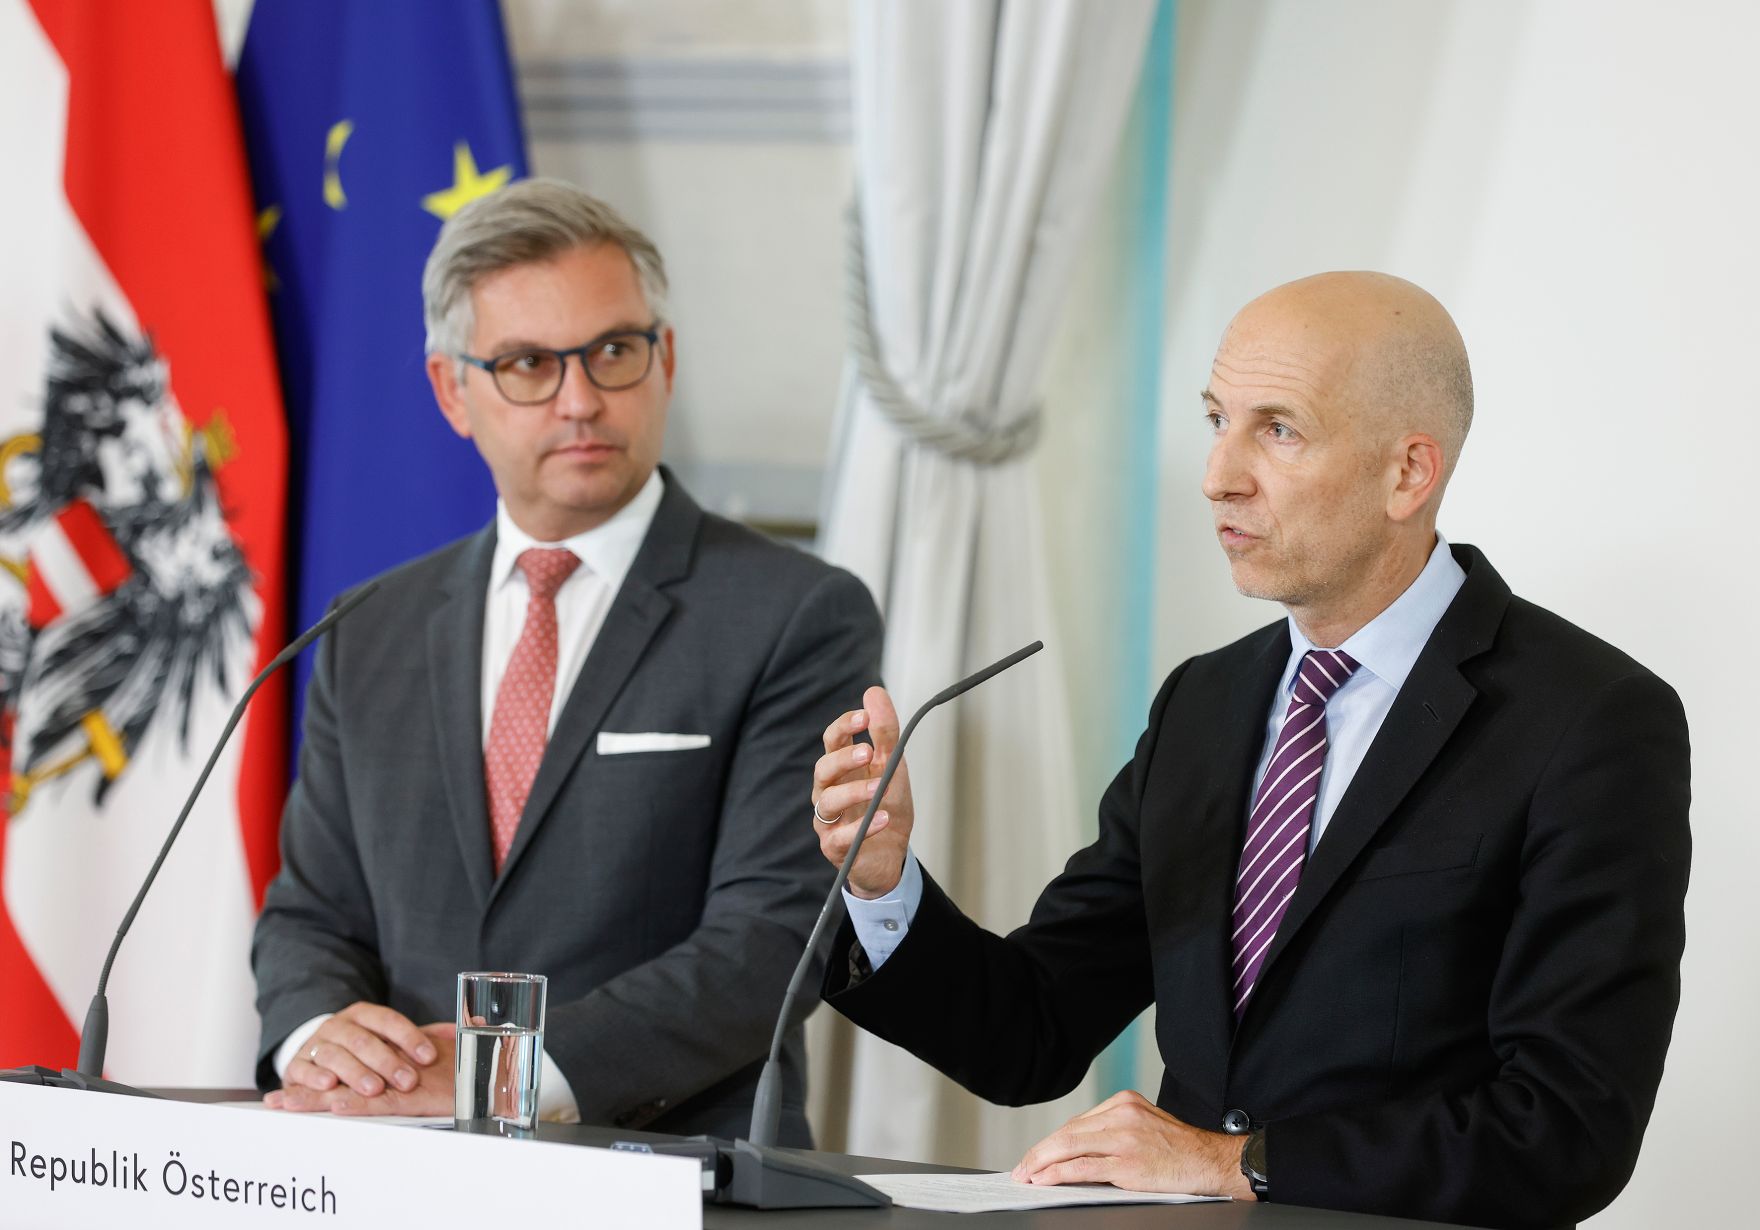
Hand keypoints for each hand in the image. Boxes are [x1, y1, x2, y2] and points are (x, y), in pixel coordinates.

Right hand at [265, 1001, 445, 1107]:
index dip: (410, 1038)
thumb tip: (475, 1025)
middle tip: (407, 1081)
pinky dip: (314, 1078)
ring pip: (335, 1055)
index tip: (430, 1057)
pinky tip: (329, 1085)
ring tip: (374, 1088)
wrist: (316, 1052)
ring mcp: (315, 1045)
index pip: (388, 1021)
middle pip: (363, 1040)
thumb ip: (427, 1035)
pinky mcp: (295, 1066)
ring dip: (355, 1072)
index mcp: (363, 1014)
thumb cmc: (361, 1049)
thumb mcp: (390, 1038)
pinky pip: (303, 1070)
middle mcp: (338, 1026)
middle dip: (387, 1062)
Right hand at [812, 685, 914, 897]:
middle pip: (823, 768)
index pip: (832, 740)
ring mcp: (828, 820)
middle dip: (844, 758)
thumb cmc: (885, 807)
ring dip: (854, 792)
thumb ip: (885, 732)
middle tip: (868, 752)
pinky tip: (882, 817)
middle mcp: (829, 791)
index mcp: (841, 768)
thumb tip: (874, 692)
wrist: (891, 854)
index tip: (864, 716)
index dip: (844, 726)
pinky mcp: (835, 847)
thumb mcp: (892, 767)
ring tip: (880, 788)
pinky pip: (841, 836)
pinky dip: (863, 827)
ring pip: (828, 801)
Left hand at [1011, 1090, 1253, 1198]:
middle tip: (1022, 1168)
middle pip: (1068, 1132)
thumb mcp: (1146, 1125)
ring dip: (1041, 1163)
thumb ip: (1114, 1131)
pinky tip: (1044, 1180)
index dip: (1052, 1141)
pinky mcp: (1128, 1163)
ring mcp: (1124, 1138)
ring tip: (1026, 1176)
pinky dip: (1058, 1174)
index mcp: (1124, 1102)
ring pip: (1069, 1147)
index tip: (1037, 1154)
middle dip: (1040, 1152)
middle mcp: (1121, 1114)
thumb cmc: (1181, 1149)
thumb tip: (1078, 1150)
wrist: (1213, 1162)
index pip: (1078, 1123)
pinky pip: (1083, 1168)